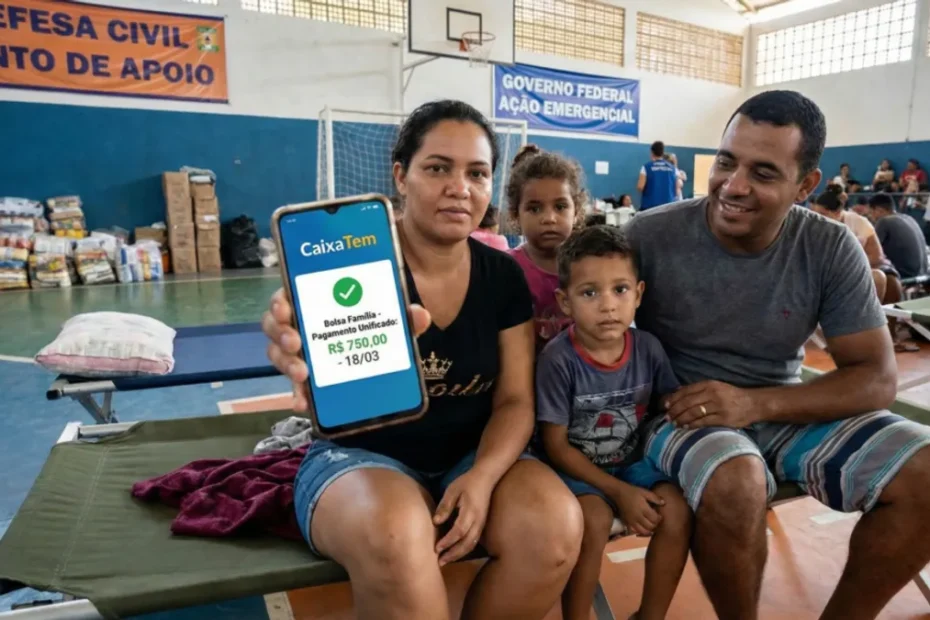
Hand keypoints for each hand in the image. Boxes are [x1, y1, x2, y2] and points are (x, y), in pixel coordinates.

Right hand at [262, 288, 431, 411]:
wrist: (380, 354)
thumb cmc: (375, 324)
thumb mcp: (391, 319)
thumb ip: (403, 316)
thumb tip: (419, 315)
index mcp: (314, 301)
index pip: (287, 294)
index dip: (280, 301)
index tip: (285, 308)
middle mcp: (300, 324)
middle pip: (275, 326)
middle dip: (281, 334)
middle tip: (296, 343)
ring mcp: (299, 352)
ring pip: (279, 355)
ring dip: (287, 364)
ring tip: (303, 374)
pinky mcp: (306, 377)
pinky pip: (294, 385)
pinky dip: (297, 395)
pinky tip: (303, 404)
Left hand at [433, 469, 494, 565]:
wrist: (486, 478)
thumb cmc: (467, 483)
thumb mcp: (452, 490)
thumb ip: (445, 506)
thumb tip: (436, 522)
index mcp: (470, 511)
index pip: (459, 531)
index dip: (448, 541)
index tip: (436, 548)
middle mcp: (478, 521)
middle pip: (467, 543)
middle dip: (453, 554)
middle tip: (439, 562)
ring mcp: (482, 524)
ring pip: (471, 544)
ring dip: (458, 554)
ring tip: (445, 560)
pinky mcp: (482, 525)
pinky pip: (473, 541)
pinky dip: (464, 549)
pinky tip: (455, 553)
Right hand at [609, 485, 663, 536]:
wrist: (618, 493)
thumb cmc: (633, 491)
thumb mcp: (645, 492)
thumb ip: (655, 498)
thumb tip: (664, 503)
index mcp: (643, 509)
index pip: (655, 519)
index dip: (659, 518)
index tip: (659, 515)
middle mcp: (637, 517)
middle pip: (650, 526)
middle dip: (655, 524)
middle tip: (655, 520)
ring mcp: (631, 521)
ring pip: (643, 531)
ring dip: (649, 530)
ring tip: (650, 524)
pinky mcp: (626, 523)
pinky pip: (635, 531)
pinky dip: (640, 531)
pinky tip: (642, 526)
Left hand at [664, 380, 759, 429]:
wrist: (754, 403)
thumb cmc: (731, 396)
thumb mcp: (716, 387)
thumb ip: (698, 389)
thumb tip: (677, 391)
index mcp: (709, 384)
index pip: (686, 391)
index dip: (674, 399)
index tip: (666, 405)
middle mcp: (713, 393)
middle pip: (688, 402)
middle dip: (675, 410)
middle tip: (667, 417)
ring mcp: (719, 406)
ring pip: (694, 412)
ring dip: (681, 419)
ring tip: (674, 423)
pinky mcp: (724, 418)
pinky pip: (703, 422)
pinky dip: (692, 425)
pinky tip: (685, 427)